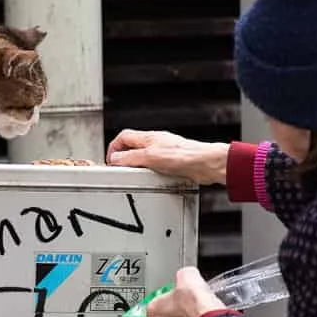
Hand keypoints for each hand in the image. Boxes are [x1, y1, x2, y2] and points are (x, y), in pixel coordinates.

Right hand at [105, 129, 227, 184]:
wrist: (206, 164)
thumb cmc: (184, 155)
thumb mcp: (149, 157)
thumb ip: (130, 158)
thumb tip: (115, 159)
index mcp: (148, 137)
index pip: (123, 137)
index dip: (114, 148)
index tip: (111, 160)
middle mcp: (156, 143)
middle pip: (133, 147)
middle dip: (124, 158)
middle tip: (120, 169)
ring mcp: (165, 153)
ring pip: (144, 157)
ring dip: (137, 167)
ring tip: (135, 175)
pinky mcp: (174, 163)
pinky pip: (156, 167)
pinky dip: (150, 173)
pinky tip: (153, 180)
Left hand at [146, 267, 226, 316]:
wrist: (209, 316)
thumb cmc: (193, 300)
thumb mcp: (185, 276)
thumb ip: (181, 276)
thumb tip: (186, 275)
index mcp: (153, 309)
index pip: (147, 306)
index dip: (157, 299)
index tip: (164, 294)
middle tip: (166, 309)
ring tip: (181, 312)